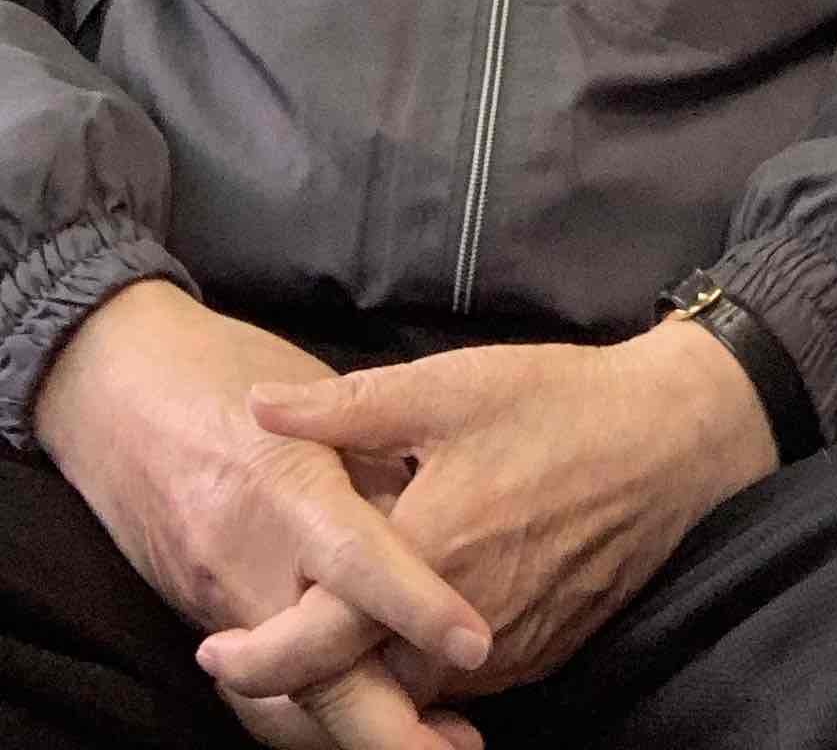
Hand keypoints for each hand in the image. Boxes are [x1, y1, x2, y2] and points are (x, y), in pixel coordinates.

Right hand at [31, 280, 490, 749]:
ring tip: (438, 743)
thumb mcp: (318, 390)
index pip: (354, 561)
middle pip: (312, 674)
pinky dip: (313, 717)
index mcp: (284, 486)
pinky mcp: (201, 616)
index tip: (474, 644)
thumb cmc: (228, 372)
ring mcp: (214, 600)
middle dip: (386, 727)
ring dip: (358, 733)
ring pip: (282, 704)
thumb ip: (378, 457)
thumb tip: (448, 508)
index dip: (414, 607)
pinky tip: (374, 714)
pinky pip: (257, 693)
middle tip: (459, 747)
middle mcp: (244, 560)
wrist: (114, 392)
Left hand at [197, 320, 776, 707]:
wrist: (674, 439)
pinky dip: (422, 669)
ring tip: (334, 631)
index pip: (315, 646)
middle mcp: (461, 627)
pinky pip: (461, 687)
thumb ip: (346, 409)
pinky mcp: (541, 654)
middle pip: (356, 688)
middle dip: (305, 674)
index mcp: (427, 556)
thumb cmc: (558, 403)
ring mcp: (506, 651)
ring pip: (409, 695)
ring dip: (366, 674)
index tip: (214, 650)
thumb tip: (258, 411)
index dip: (254, 659)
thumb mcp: (449, 385)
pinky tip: (412, 623)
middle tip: (263, 639)